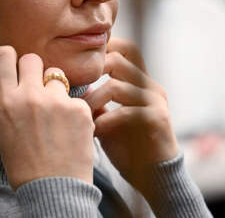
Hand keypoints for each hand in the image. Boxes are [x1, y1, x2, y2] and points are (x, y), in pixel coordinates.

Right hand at [0, 46, 94, 188]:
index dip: (10, 58)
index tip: (15, 65)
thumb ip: (11, 100)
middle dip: (36, 70)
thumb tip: (19, 79)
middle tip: (38, 89)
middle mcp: (29, 95)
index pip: (3, 55)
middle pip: (32, 58)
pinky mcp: (80, 108)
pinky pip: (76, 98)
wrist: (53, 190)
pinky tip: (71, 131)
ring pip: (58, 76)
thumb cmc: (24, 164)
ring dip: (57, 90)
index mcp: (5, 101)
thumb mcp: (5, 129)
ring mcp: (56, 100)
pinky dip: (75, 111)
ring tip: (56, 116)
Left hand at [83, 38, 178, 190]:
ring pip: (115, 86)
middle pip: (117, 58)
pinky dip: (104, 121)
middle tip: (71, 89)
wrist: (154, 177)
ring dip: (91, 101)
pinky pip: (125, 112)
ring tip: (79, 116)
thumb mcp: (108, 117)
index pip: (124, 48)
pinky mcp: (157, 119)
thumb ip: (96, 99)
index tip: (76, 65)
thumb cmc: (128, 146)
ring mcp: (155, 100)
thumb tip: (67, 86)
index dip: (101, 48)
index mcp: (140, 81)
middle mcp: (150, 85)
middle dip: (90, 73)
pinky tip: (93, 131)